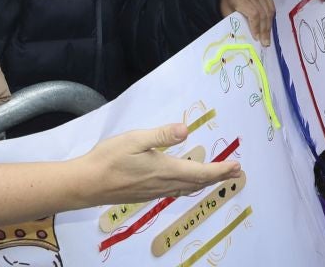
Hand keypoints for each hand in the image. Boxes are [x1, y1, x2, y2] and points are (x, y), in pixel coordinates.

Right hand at [78, 125, 241, 208]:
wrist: (87, 184)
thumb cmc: (109, 158)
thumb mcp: (135, 139)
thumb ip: (161, 135)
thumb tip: (186, 130)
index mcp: (165, 169)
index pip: (200, 172)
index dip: (220, 170)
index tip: (236, 167)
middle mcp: (164, 184)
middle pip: (197, 183)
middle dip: (217, 177)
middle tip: (234, 172)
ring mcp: (154, 191)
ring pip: (187, 189)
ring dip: (204, 182)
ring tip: (216, 177)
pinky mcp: (145, 194)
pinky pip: (175, 191)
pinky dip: (189, 186)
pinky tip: (186, 183)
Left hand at [219, 0, 274, 47]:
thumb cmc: (227, 2)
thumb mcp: (227, 13)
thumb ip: (237, 23)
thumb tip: (247, 38)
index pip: (253, 14)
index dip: (256, 27)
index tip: (256, 38)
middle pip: (262, 13)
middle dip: (264, 30)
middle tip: (265, 42)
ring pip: (269, 11)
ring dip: (269, 26)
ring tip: (267, 37)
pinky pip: (271, 6)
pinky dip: (271, 18)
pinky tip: (269, 27)